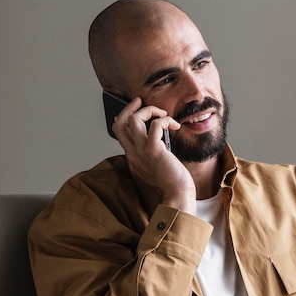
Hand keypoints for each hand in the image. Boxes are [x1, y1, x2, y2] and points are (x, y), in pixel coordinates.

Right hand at [112, 98, 196, 213]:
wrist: (176, 195)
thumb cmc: (171, 182)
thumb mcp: (155, 164)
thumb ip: (151, 152)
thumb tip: (158, 136)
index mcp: (132, 157)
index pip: (119, 132)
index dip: (124, 117)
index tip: (135, 110)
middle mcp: (133, 153)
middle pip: (119, 123)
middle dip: (129, 108)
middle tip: (140, 101)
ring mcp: (142, 151)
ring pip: (134, 120)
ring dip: (149, 111)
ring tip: (163, 114)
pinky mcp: (154, 150)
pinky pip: (155, 125)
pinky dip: (165, 120)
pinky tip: (175, 126)